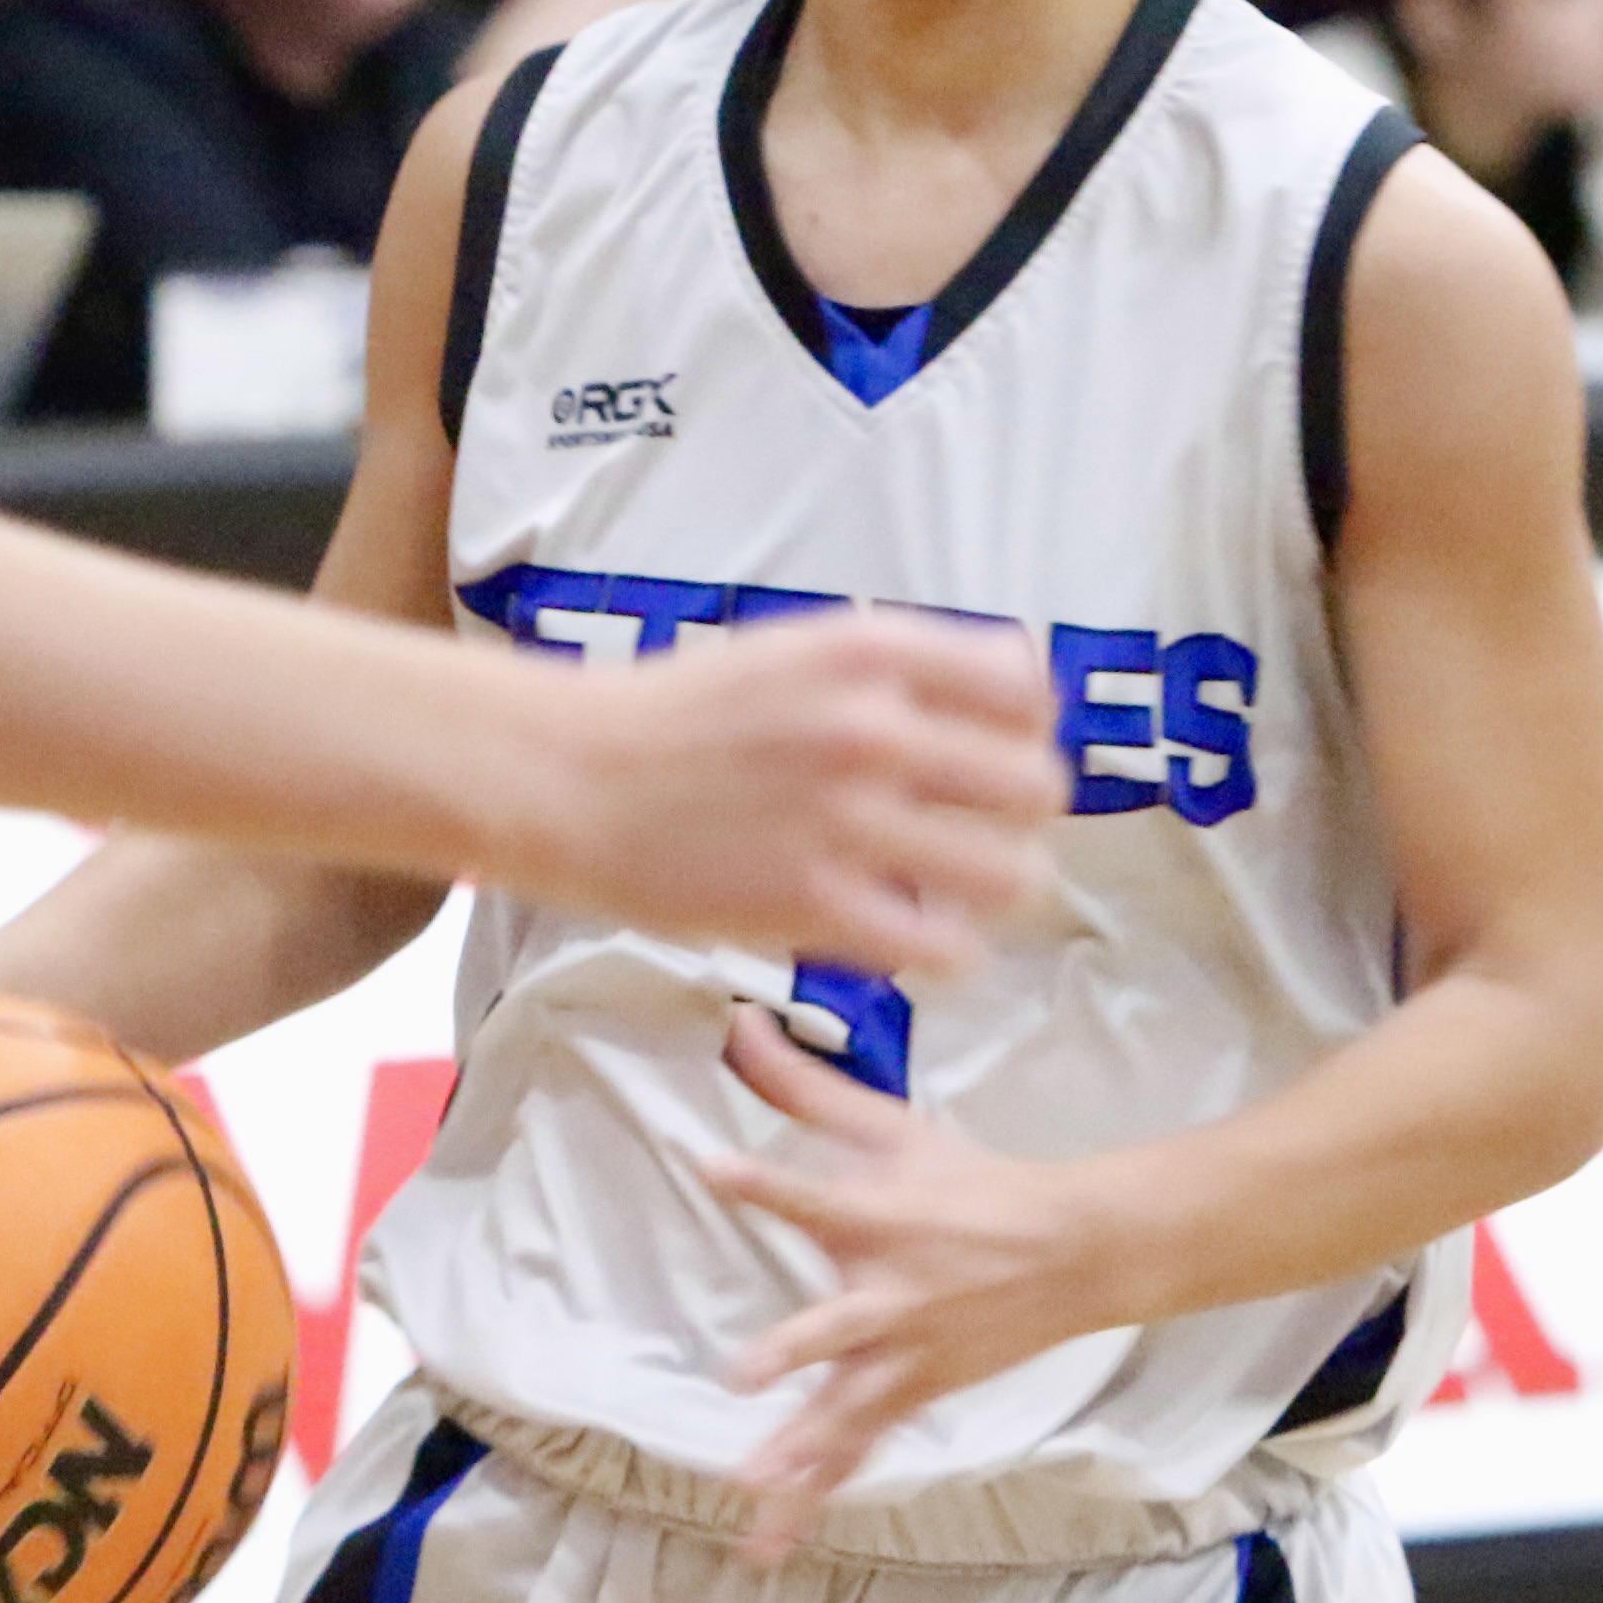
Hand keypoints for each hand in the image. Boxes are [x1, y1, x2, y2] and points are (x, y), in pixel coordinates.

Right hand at [484, 612, 1059, 976]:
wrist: (567, 777)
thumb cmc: (680, 717)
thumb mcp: (795, 651)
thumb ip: (898, 667)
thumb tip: (1017, 687)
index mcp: (868, 652)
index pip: (1025, 688)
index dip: (1027, 730)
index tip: (999, 755)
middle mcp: (870, 728)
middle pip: (1035, 786)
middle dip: (1020, 816)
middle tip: (986, 832)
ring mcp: (845, 821)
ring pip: (1009, 874)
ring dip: (1000, 889)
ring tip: (966, 894)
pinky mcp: (813, 905)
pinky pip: (941, 946)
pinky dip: (946, 951)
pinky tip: (919, 938)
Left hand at [697, 1013, 1125, 1551]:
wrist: (1075, 1252)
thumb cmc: (974, 1183)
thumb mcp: (894, 1127)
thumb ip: (805, 1088)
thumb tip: (737, 1024)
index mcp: (879, 1218)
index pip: (811, 1195)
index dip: (762, 1182)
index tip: (711, 1166)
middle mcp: (888, 1294)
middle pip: (835, 1326)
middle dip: (793, 1350)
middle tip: (746, 1375)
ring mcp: (904, 1356)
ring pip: (844, 1413)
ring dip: (799, 1452)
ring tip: (751, 1488)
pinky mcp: (914, 1395)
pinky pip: (857, 1452)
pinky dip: (816, 1498)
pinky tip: (770, 1540)